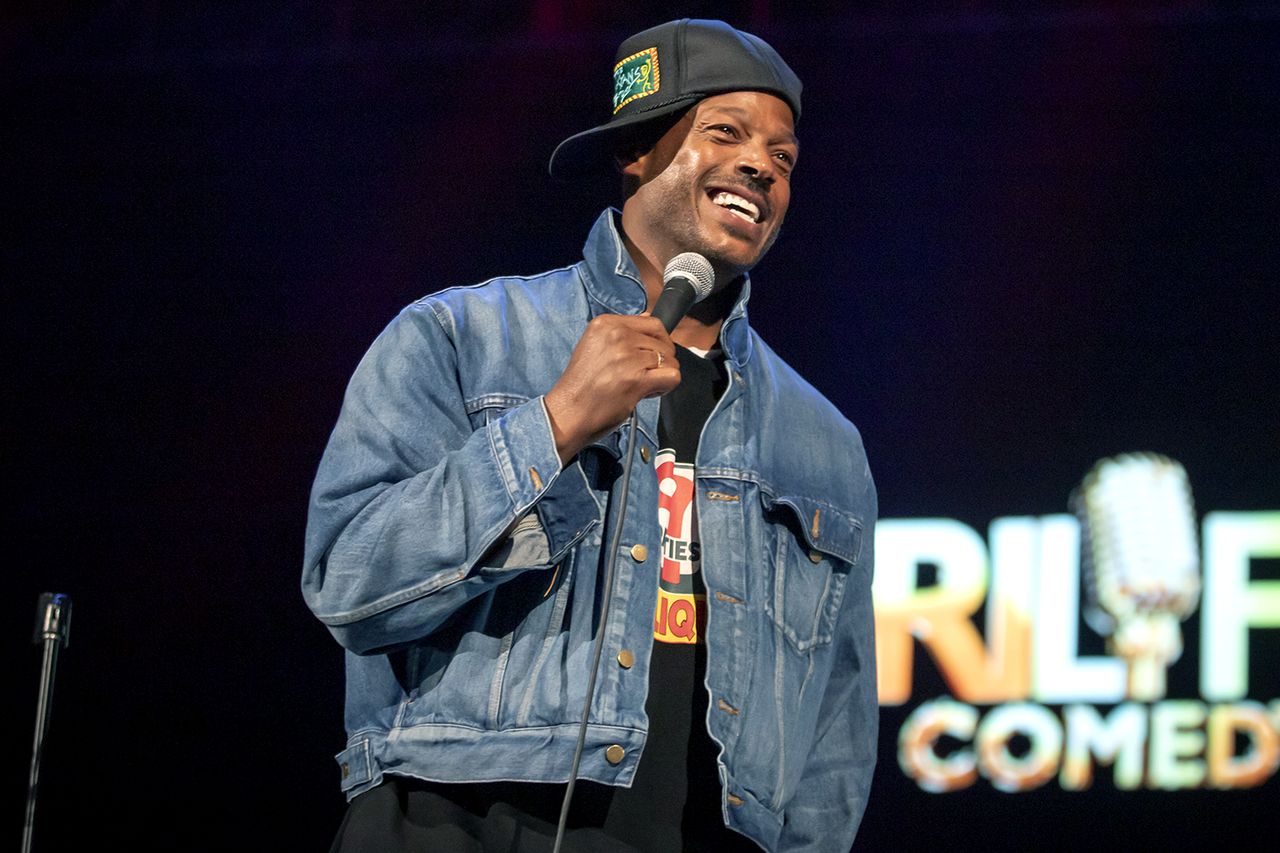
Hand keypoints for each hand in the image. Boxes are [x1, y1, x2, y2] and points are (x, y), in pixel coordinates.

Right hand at [544, 314, 679, 463]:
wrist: (567, 413)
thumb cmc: (582, 385)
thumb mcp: (595, 345)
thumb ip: (622, 333)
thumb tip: (648, 320)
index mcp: (606, 323)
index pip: (653, 323)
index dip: (657, 342)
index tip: (647, 357)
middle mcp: (617, 335)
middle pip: (663, 343)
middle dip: (659, 361)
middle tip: (641, 375)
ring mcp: (627, 357)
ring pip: (670, 360)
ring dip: (660, 376)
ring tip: (640, 385)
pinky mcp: (636, 380)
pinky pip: (672, 376)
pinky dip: (665, 387)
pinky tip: (647, 392)